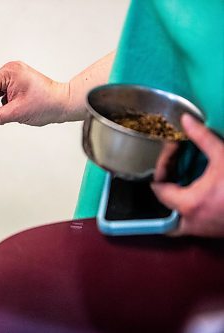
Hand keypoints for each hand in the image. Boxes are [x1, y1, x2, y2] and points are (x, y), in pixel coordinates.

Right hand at [0, 61, 71, 130]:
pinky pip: (1, 90)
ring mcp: (14, 74)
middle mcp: (10, 69)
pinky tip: (7, 109)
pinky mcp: (17, 80)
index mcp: (9, 72)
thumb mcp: (16, 113)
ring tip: (2, 114)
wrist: (63, 104)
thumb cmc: (47, 104)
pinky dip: (0, 101)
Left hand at [151, 114, 223, 236]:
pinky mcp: (211, 232)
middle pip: (161, 205)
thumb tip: (186, 120)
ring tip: (176, 181)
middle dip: (163, 185)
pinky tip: (192, 193)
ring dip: (170, 204)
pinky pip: (186, 225)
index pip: (158, 187)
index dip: (162, 166)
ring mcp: (200, 230)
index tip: (172, 150)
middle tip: (170, 166)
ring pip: (171, 222)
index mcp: (188, 203)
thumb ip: (202, 137)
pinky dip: (183, 212)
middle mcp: (189, 222)